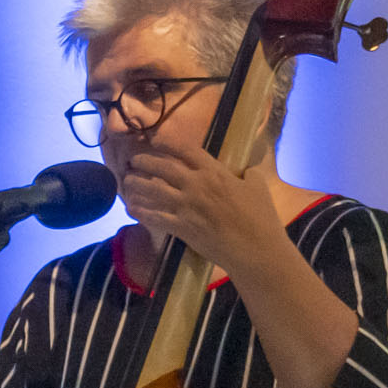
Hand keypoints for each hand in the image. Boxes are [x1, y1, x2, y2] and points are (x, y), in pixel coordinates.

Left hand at [114, 136, 281, 273]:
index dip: (167, 142)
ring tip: (127, 182)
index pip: (186, 150)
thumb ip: (247, 173)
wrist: (254, 248)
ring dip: (137, 185)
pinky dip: (140, 211)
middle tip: (133, 161)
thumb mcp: (257, 185)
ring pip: (153, 191)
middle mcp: (197, 186)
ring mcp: (186, 207)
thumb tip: (245, 169)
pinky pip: (154, 217)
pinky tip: (131, 208)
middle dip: (144, 162)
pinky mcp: (181, 228)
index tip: (155, 139)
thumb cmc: (260, 216)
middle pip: (163, 168)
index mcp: (215, 172)